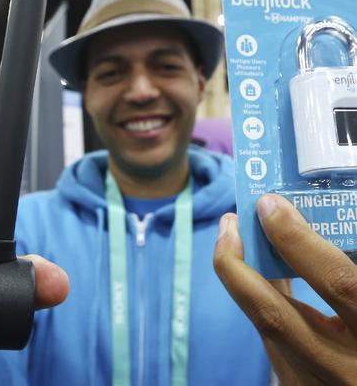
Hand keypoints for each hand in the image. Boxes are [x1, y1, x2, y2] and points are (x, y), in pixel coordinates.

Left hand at [214, 194, 356, 384]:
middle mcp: (344, 369)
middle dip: (238, 264)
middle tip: (229, 222)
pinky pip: (277, 343)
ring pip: (266, 329)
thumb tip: (309, 221)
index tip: (269, 205)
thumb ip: (346, 268)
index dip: (298, 241)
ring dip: (245, 281)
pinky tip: (263, 277)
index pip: (337, 282)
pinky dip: (268, 304)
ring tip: (236, 239)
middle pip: (272, 315)